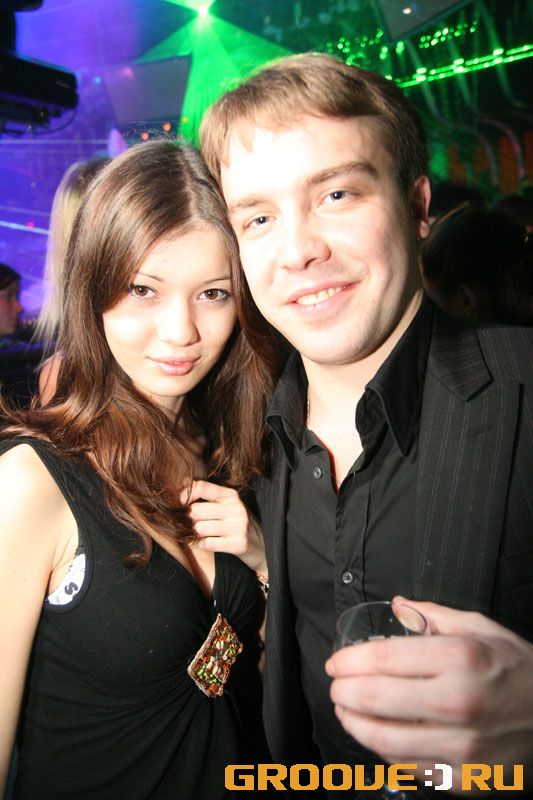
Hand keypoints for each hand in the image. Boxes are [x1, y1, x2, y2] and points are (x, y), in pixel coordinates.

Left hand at [181, 480, 266, 575]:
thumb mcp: (226, 504)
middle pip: (196, 510)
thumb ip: (207, 493)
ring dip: (196, 533)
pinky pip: (207, 543)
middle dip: (190, 519)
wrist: (261, 545)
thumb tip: (185, 481)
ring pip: (200, 528)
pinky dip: (202, 544)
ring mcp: (238, 526)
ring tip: (203, 533)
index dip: (186, 495)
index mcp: (231, 495)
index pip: (201, 487)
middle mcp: (235, 508)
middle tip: (194, 523)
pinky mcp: (238, 544)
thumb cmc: (237, 522)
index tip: (182, 503)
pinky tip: (209, 542)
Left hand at [326, 597, 532, 794]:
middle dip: (343, 691)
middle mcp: (458, 702)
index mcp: (460, 658)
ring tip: (345, 711)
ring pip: (384, 739)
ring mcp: (462, 747)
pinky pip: (409, 767)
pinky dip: (385, 751)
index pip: (384, 658)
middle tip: (335, 686)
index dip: (349, 660)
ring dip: (354, 723)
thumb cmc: (519, 670)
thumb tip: (397, 606)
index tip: (336, 662)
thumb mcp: (483, 629)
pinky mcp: (466, 779)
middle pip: (375, 698)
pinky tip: (378, 736)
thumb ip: (434, 616)